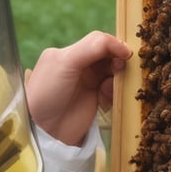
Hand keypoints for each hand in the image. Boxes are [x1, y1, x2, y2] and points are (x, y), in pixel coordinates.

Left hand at [26, 31, 131, 145]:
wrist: (44, 130)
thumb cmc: (48, 92)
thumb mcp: (66, 62)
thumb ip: (92, 47)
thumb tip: (122, 45)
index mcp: (69, 53)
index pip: (98, 42)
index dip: (113, 45)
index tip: (126, 53)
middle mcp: (80, 66)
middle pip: (108, 56)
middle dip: (117, 61)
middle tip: (122, 69)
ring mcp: (88, 83)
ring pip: (112, 73)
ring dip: (117, 77)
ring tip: (111, 86)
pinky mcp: (95, 100)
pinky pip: (112, 90)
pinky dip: (114, 92)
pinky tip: (106, 99)